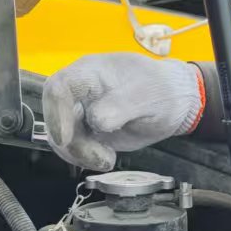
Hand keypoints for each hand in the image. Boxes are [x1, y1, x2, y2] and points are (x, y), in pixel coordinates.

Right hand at [43, 53, 204, 169]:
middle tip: (99, 156)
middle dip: (73, 143)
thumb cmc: (161, 89)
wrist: (174, 103)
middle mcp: (79, 91)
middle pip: (55, 117)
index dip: (56, 113)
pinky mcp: (87, 131)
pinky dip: (86, 158)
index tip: (65, 139)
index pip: (59, 87)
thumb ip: (121, 105)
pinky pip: (74, 148)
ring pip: (62, 137)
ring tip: (108, 158)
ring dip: (81, 154)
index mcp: (90, 72)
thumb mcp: (147, 94)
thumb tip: (96, 120)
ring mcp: (81, 112)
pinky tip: (108, 157)